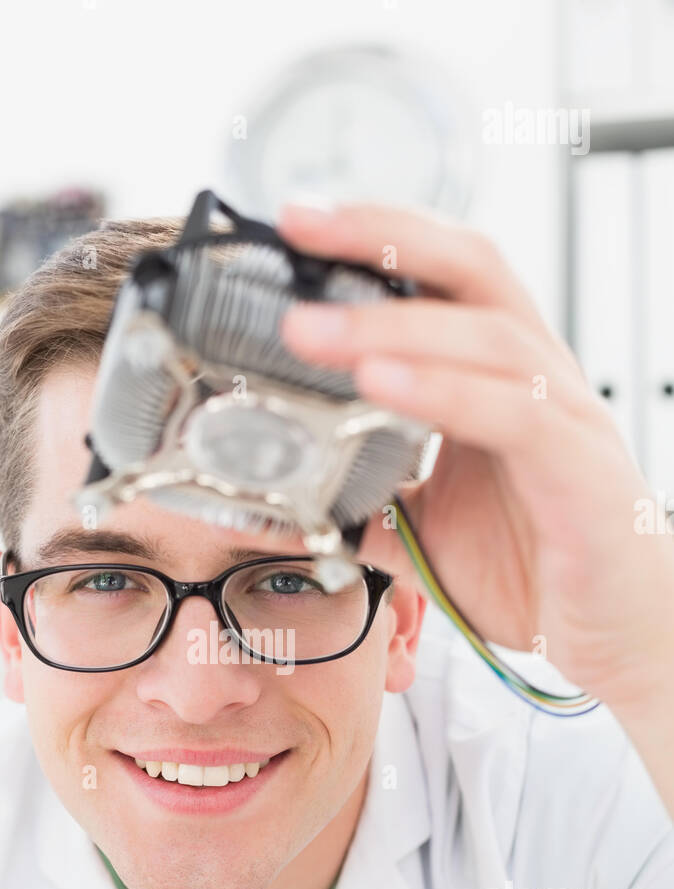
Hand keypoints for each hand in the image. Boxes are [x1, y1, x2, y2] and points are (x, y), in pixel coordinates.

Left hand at [277, 202, 673, 717]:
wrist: (622, 635)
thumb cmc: (540, 570)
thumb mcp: (427, 533)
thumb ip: (369, 505)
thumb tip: (293, 504)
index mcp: (498, 378)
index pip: (443, 275)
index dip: (376, 239)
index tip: (298, 224)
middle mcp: (535, 378)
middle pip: (470, 267)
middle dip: (381, 239)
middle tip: (299, 228)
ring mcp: (562, 416)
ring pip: (483, 335)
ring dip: (390, 324)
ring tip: (311, 330)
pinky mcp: (578, 468)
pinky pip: (510, 412)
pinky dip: (441, 392)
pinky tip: (379, 383)